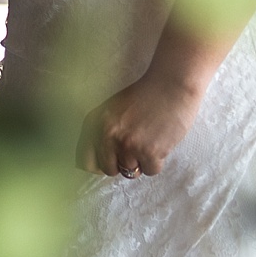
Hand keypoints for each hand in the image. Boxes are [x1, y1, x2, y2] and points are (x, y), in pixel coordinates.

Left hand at [79, 72, 204, 177]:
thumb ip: (103, 132)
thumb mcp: (112, 110)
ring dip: (140, 161)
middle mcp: (107, 135)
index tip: (110, 161)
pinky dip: (157, 162)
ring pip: (131, 171)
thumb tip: (97, 163)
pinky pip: (150, 171)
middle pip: (108, 169)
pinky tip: (160, 143)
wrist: (171, 85)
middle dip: (121, 164)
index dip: (98, 164)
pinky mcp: (149, 152)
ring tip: (149, 140)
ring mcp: (127, 144)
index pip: (85, 160)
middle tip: (134, 150)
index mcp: (94, 123)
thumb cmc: (144, 96)